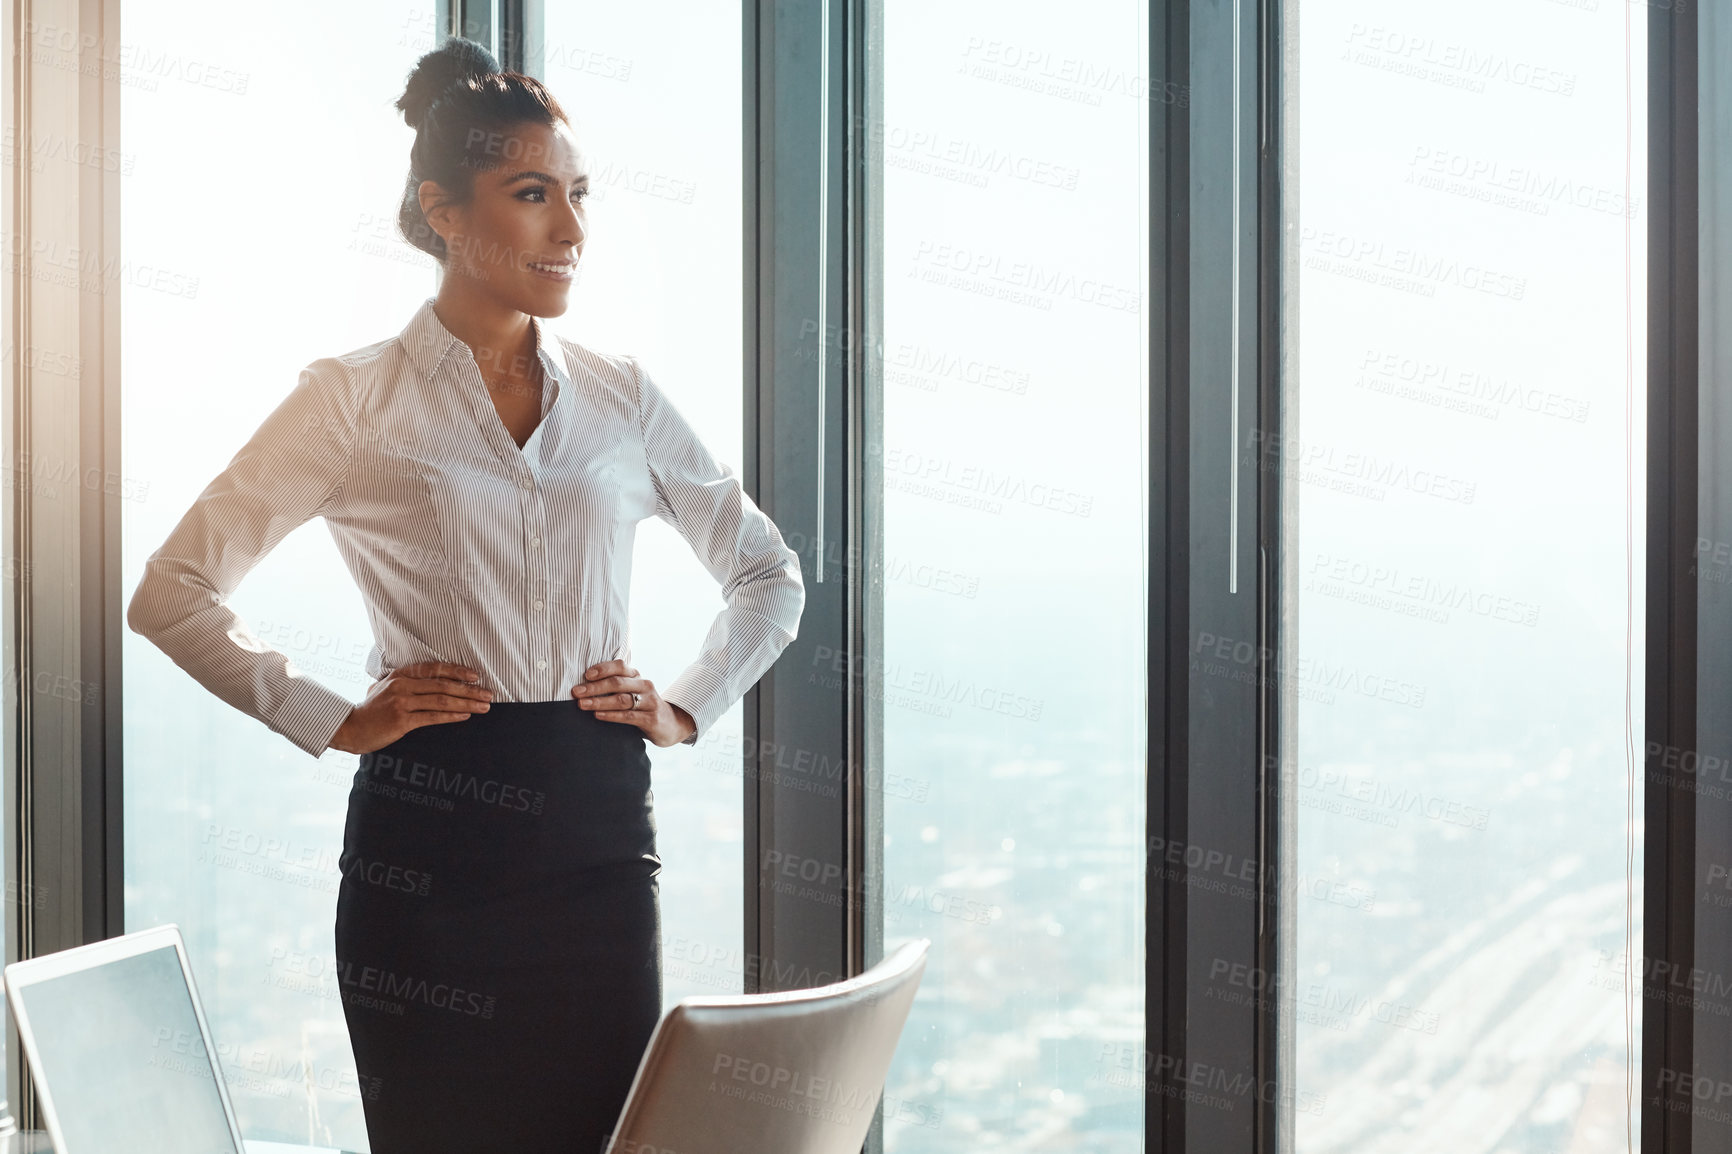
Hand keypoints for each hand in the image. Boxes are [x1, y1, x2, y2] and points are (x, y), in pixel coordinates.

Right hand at [328, 661, 493, 754]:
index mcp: (400, 675)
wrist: (350, 728)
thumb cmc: (370, 710)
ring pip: (441, 700)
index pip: (435, 669)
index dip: (457, 671)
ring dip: (466, 703)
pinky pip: (432, 717)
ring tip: (483, 706)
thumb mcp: (384, 687)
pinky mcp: (401, 721)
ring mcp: (402, 703)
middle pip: (443, 685)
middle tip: (488, 693)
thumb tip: (428, 681)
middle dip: (469, 689)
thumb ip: (404, 682)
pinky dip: (451, 716)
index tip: (476, 676)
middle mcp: (402, 685)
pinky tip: (465, 716)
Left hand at [571, 660, 695, 746]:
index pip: (619, 666)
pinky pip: (628, 716)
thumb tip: (582, 685)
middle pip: (617, 682)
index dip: (602, 668)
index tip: (585, 675)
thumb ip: (613, 686)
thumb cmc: (641, 707)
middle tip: (576, 692)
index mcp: (636, 676)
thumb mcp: (631, 692)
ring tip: (583, 704)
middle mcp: (644, 686)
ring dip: (600, 701)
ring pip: (622, 699)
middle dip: (594, 687)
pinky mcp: (651, 719)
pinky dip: (611, 715)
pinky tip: (598, 715)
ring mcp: (649, 702)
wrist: (669, 724)